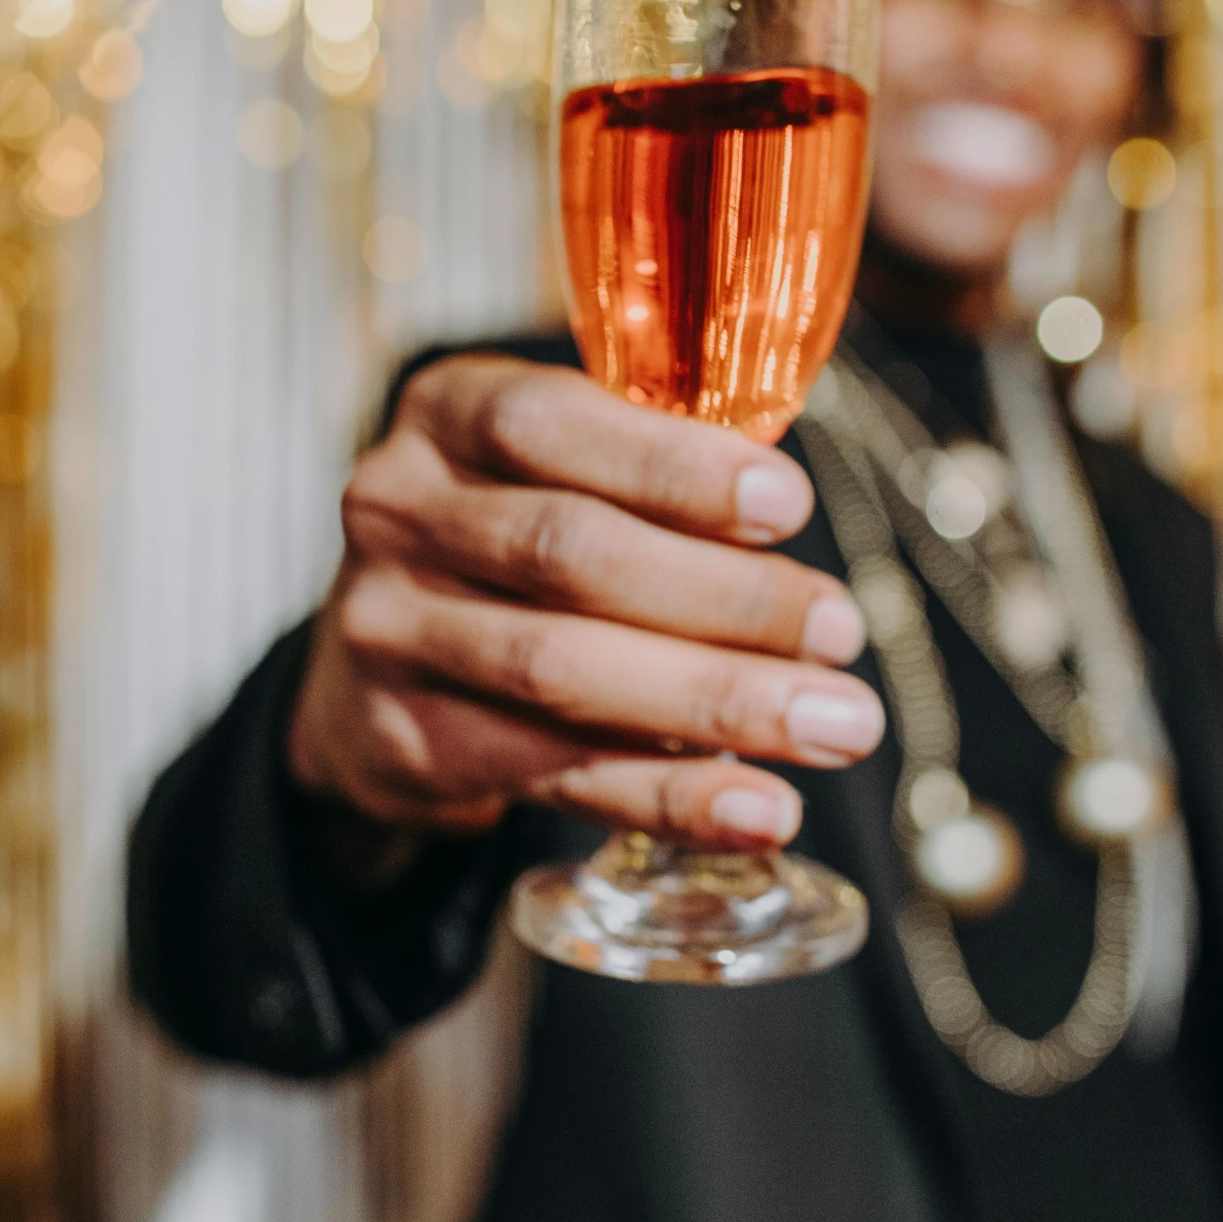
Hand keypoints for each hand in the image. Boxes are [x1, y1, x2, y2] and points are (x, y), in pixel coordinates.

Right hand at [285, 355, 883, 850]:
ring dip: (716, 703)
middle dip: (724, 597)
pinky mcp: (402, 741)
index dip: (674, 467)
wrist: (381, 660)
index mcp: (447, 412)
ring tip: (835, 726)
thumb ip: (659, 471)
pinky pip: (552, 772)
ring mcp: (387, 630)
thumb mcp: (566, 463)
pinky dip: (668, 796)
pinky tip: (759, 809)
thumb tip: (789, 518)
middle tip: (841, 633)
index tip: (789, 509)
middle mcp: (397, 510)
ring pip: (560, 671)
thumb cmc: (520, 533)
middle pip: (568, 553)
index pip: (550, 425)